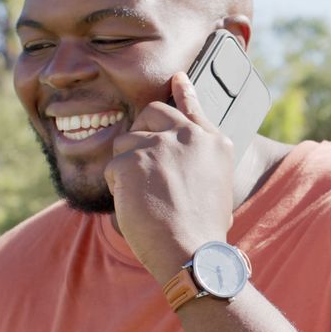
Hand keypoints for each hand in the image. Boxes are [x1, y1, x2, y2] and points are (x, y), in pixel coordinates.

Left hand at [104, 72, 234, 283]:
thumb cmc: (204, 230)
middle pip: (151, 114)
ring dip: (128, 167)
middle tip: (141, 162)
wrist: (193, 252)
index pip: (193, 107)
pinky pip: (113, 167)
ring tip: (146, 198)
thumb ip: (201, 160)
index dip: (183, 92)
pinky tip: (136, 206)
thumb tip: (180, 157)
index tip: (177, 78)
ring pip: (126, 142)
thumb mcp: (217, 186)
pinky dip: (118, 188)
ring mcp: (160, 146)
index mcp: (214, 143)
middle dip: (140, 132)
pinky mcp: (133, 161)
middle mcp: (189, 136)